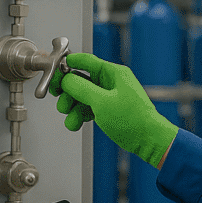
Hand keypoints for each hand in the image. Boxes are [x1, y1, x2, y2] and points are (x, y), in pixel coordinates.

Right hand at [49, 53, 177, 168]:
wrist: (148, 140)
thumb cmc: (134, 120)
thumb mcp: (101, 102)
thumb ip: (81, 88)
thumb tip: (65, 79)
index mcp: (113, 73)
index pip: (85, 61)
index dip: (67, 65)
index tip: (53, 72)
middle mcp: (110, 82)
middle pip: (80, 80)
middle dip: (68, 92)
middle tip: (60, 100)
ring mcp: (109, 96)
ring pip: (81, 96)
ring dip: (72, 107)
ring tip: (70, 118)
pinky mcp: (107, 109)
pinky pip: (87, 108)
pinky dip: (79, 116)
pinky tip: (76, 124)